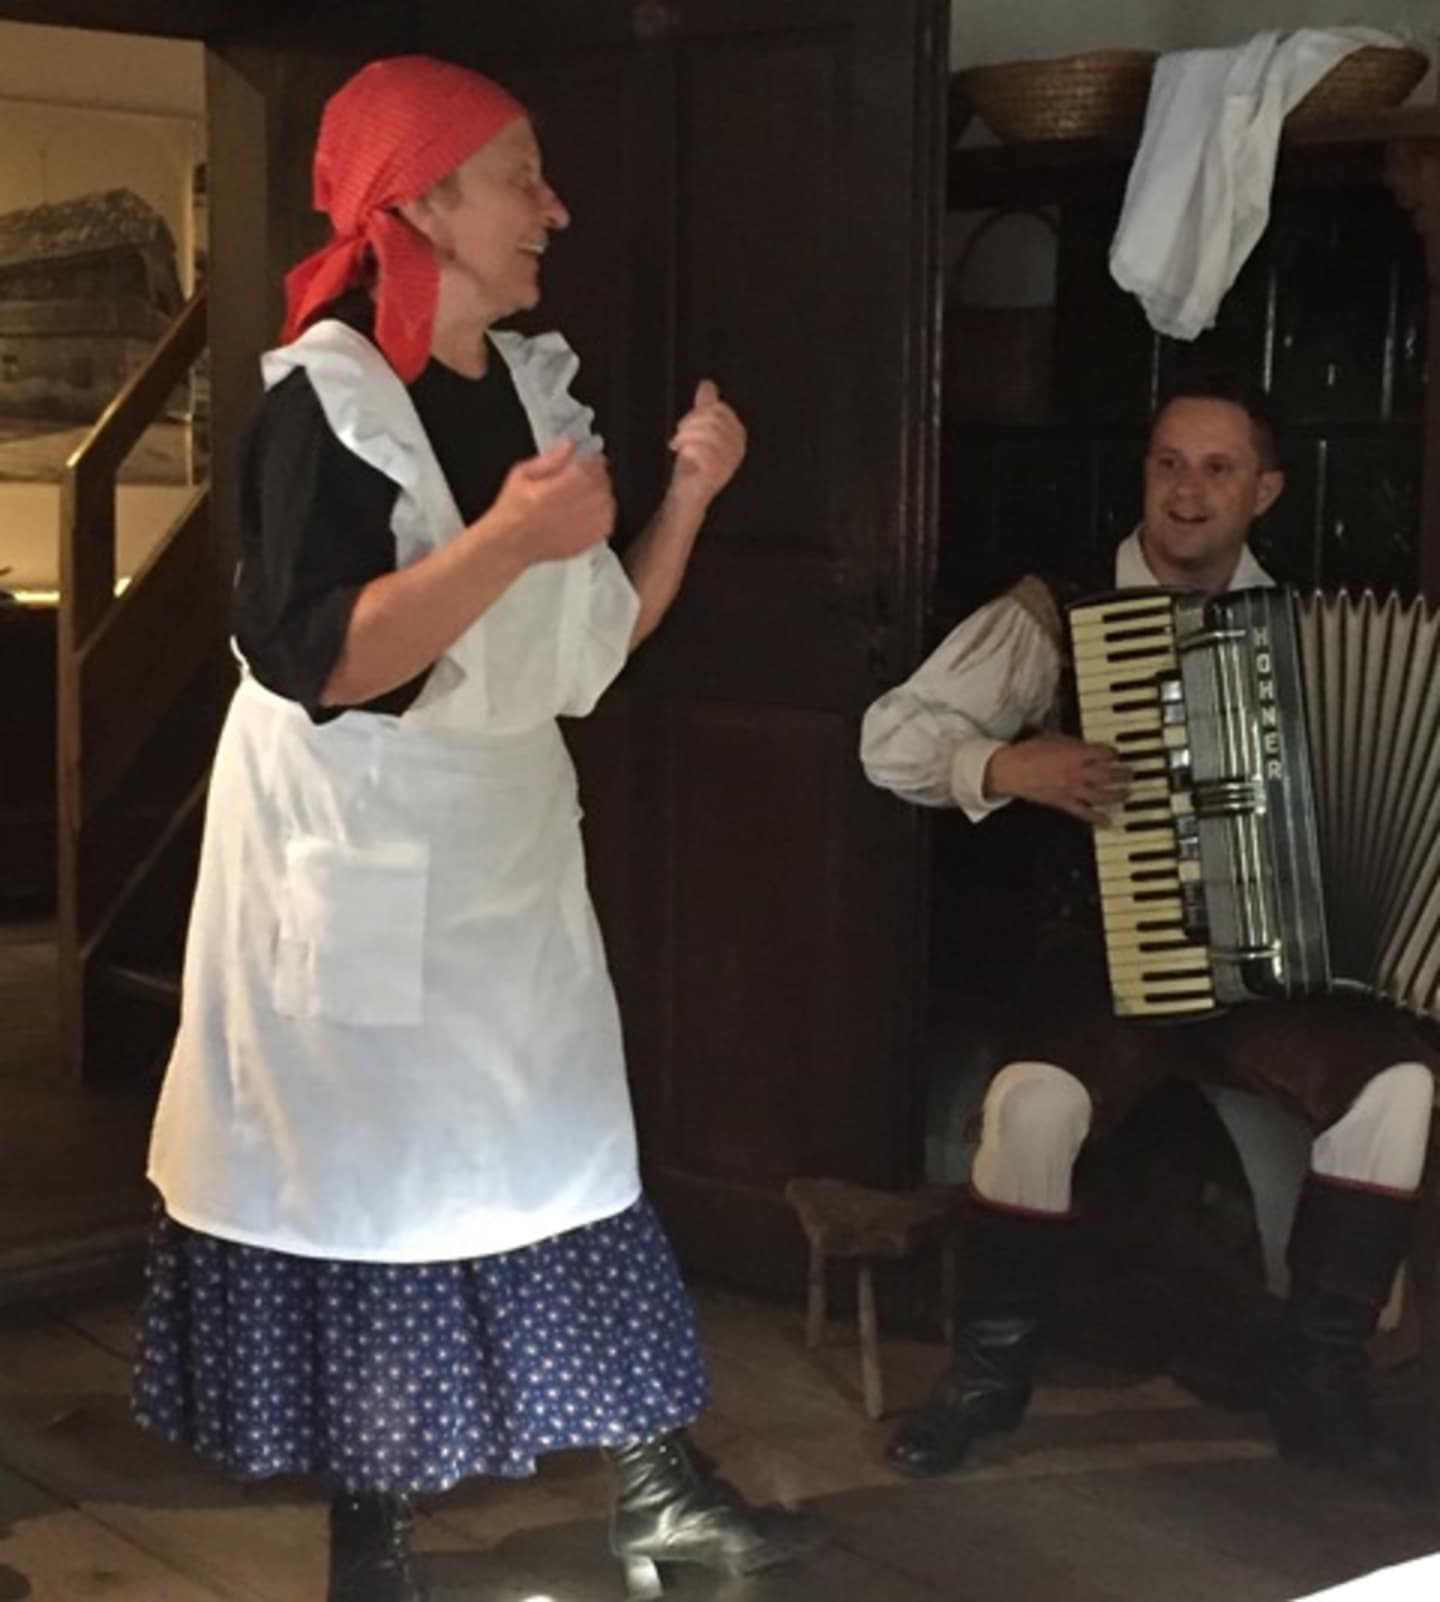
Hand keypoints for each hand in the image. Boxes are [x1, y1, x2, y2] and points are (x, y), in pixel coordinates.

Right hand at [485, 438, 615, 563]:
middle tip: (588, 473)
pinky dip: (604, 511)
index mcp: (551, 491)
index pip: (587, 468)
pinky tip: (591, 508)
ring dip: (602, 492)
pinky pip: (608, 521)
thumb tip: (569, 444)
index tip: (589, 457)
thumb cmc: (514, 510)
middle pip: (600, 484)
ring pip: (607, 502)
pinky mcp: (586, 541)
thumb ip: (550, 458)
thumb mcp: (522, 474)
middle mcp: (568, 511)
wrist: (511, 542)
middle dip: (597, 475)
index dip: (591, 459)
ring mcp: (579, 528)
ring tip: (589, 490)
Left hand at [669, 379, 745, 502]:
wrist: (687, 495)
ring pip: (708, 432)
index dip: (698, 412)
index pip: (720, 409)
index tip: (684, 425)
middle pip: (713, 419)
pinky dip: (688, 448)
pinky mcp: (718, 471)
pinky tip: (683, 454)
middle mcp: (738, 447)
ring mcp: (730, 460)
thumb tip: (707, 385)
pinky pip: (703, 450)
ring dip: (686, 436)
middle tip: (678, 435)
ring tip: (678, 445)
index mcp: (737, 434)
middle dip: (690, 423)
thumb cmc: (694, 465)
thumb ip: (704, 408)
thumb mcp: (698, 431)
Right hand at [984, 733, 1130, 824]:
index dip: (1114, 753)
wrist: (1012, 770)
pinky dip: (1098, 818)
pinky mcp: (1064, 803)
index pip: (1105, 753)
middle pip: (1110, 775)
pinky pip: (1085, 813)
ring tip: (1126, 793)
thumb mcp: (1052, 736)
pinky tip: (1108, 821)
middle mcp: (1079, 773)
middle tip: (1131, 774)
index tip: (1117, 754)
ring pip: (1103, 795)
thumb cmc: (1027, 752)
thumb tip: (1082, 743)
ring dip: (1118, 794)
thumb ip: (1071, 741)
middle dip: (1123, 774)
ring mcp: (1073, 790)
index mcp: (1078, 753)